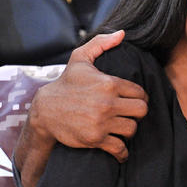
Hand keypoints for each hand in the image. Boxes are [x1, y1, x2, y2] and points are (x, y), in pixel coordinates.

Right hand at [29, 30, 147, 161]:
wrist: (45, 110)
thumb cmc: (66, 84)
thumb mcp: (80, 59)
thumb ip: (101, 43)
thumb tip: (122, 34)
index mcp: (108, 83)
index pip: (140, 93)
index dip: (139, 97)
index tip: (133, 101)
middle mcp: (107, 103)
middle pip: (141, 111)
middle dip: (138, 113)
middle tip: (130, 114)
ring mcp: (101, 122)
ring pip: (132, 129)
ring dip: (129, 130)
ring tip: (122, 127)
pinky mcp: (95, 138)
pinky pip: (119, 148)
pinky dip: (122, 152)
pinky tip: (121, 150)